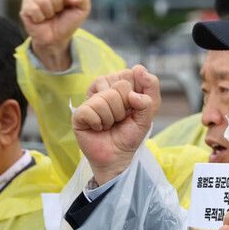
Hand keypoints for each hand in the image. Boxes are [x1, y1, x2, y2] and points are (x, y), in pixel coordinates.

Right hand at [19, 0, 90, 71]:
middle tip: (58, 11)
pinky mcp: (25, 5)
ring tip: (49, 15)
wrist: (57, 38)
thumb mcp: (82, 9)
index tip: (68, 5)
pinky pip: (33, 8)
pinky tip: (40, 18)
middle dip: (59, 6)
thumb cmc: (68, 21)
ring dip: (49, 12)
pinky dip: (40, 17)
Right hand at [72, 65, 160, 184]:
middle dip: (126, 107)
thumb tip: (135, 83)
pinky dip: (99, 123)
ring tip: (110, 124)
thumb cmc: (130, 134)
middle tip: (122, 118)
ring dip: (113, 117)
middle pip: (120, 84)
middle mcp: (106, 89)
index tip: (135, 108)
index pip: (132, 73)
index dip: (138, 93)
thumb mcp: (147, 117)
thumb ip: (149, 98)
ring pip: (107, 96)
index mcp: (123, 86)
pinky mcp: (79, 112)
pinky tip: (98, 127)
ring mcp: (91, 99)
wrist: (117, 156)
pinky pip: (91, 109)